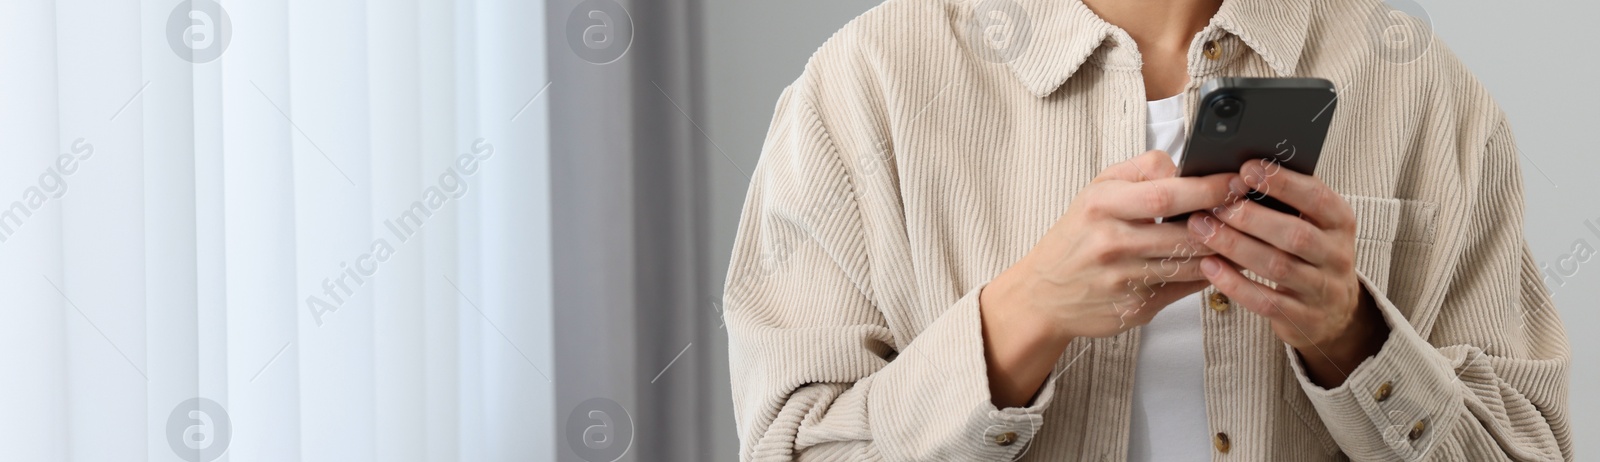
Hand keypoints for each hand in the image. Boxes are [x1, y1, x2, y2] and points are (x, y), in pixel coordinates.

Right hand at [979, 150, 1234, 405]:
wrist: (1042, 294)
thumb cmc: (1077, 236)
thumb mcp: (1096, 191)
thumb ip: (1140, 172)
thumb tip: (1186, 167)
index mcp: (1101, 205)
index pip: (1165, 193)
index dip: (1208, 187)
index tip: (1236, 180)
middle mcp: (1111, 243)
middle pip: (1186, 232)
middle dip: (1225, 221)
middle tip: (1249, 209)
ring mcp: (1123, 280)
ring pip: (1192, 264)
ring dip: (1222, 250)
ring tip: (1240, 236)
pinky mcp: (1135, 308)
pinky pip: (1185, 289)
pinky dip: (1206, 276)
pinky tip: (1215, 264)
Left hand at [1187, 159, 1388, 387]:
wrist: (1336, 312)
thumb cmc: (1311, 253)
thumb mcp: (1314, 223)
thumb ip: (1289, 199)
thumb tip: (1242, 168)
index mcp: (1340, 222)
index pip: (1316, 198)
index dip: (1282, 183)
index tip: (1246, 169)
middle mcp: (1336, 255)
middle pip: (1294, 235)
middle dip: (1251, 218)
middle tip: (1215, 204)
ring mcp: (1321, 289)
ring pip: (1277, 267)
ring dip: (1235, 246)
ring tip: (1201, 228)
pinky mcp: (1302, 318)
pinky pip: (1265, 301)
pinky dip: (1235, 283)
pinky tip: (1209, 266)